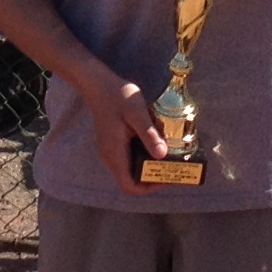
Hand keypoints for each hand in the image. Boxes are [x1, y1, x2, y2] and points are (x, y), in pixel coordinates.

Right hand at [79, 71, 168, 191]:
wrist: (99, 84)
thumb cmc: (118, 97)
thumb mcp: (137, 114)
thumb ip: (149, 135)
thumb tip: (162, 155)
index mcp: (115, 154)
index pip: (130, 186)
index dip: (148, 188)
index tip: (166, 177)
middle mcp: (111, 157)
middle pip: (132, 180)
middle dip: (154, 177)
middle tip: (173, 167)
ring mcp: (111, 151)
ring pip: (132, 169)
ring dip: (150, 166)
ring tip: (168, 155)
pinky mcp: (114, 144)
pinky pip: (130, 158)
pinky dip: (144, 156)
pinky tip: (156, 142)